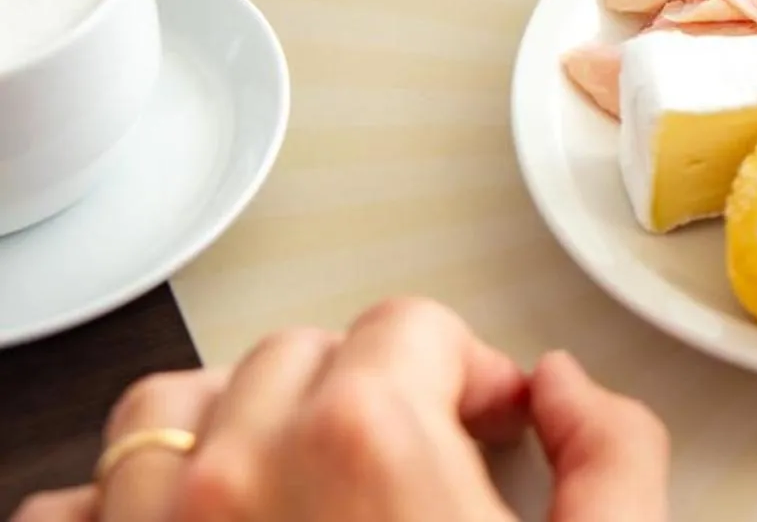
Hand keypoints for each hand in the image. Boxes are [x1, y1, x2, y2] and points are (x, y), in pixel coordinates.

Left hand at [13, 299, 667, 521]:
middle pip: (299, 355)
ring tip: (297, 490)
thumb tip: (571, 396)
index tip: (488, 423)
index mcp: (368, 446)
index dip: (470, 370)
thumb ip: (614, 459)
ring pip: (171, 414)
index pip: (412, 326)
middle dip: (366, 393)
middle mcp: (240, 481)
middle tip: (416, 466)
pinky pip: (68, 513)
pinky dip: (118, 513)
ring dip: (235, 429)